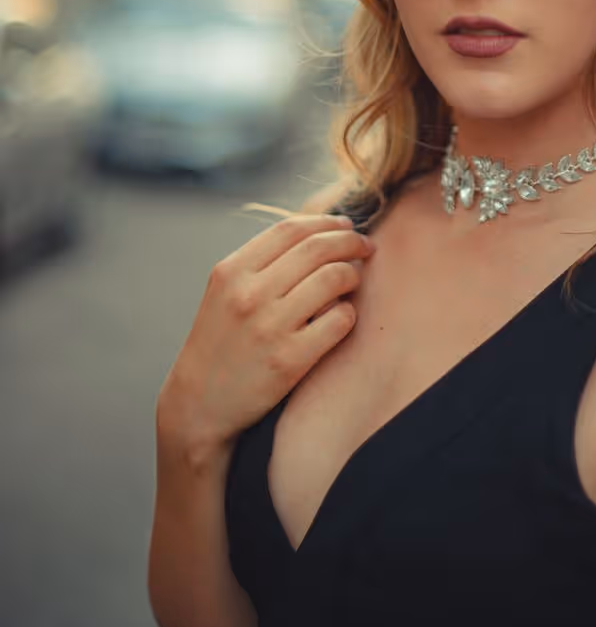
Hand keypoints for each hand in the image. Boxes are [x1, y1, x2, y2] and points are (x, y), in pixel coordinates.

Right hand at [157, 213, 374, 454]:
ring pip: (334, 279)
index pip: (290, 229)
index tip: (345, 226)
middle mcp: (249, 295)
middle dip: (350, 242)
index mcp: (232, 272)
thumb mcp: (226, 292)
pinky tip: (342, 317)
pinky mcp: (289, 360)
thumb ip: (262, 262)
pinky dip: (348, 313)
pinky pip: (340, 320)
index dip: (325, 222)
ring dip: (353, 275)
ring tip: (354, 281)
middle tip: (365, 247)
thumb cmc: (222, 341)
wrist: (199, 405)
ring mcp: (269, 327)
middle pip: (317, 249)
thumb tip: (318, 231)